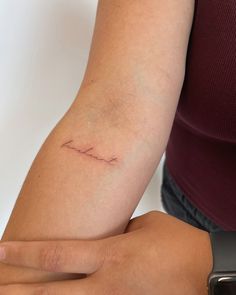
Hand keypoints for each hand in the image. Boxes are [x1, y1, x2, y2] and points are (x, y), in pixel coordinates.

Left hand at [0, 210, 212, 293]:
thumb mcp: (142, 226)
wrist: (206, 272)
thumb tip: (99, 240)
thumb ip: (115, 233)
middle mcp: (107, 284)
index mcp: (110, 255)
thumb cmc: (176, 243)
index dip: (25, 253)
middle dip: (16, 291)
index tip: (0, 251)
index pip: (56, 254)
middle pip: (50, 292)